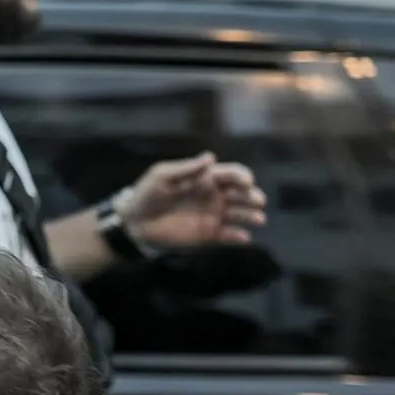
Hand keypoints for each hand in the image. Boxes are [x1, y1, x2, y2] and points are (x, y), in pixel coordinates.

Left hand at [120, 152, 265, 249]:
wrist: (136, 222)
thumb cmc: (148, 194)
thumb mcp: (162, 176)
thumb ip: (186, 169)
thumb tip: (210, 156)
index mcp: (205, 178)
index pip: (230, 174)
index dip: (241, 176)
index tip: (247, 181)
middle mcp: (215, 195)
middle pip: (241, 194)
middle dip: (252, 196)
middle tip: (257, 200)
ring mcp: (214, 215)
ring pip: (240, 214)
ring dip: (251, 216)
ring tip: (258, 219)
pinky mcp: (209, 234)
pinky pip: (228, 236)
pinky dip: (238, 237)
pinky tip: (243, 237)